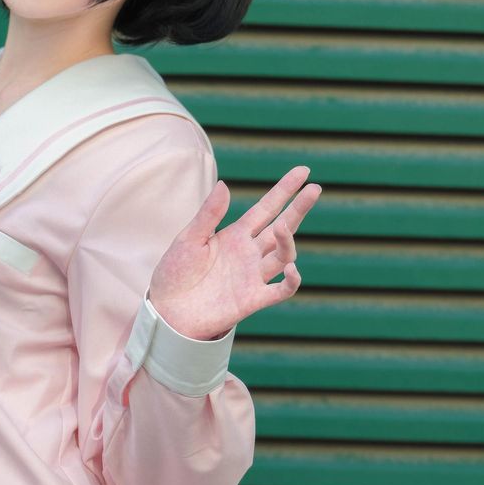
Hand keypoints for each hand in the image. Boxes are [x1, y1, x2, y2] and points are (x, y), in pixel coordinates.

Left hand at [149, 164, 321, 339]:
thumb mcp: (188, 239)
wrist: (167, 312)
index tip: (304, 172)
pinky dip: (291, 281)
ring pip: (283, 255)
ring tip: (282, 226)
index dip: (284, 191)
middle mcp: (249, 253)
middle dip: (298, 209)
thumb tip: (225, 184)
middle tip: (316, 188)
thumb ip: (209, 214)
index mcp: (235, 235)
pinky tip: (292, 268)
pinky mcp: (253, 299)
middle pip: (282, 227)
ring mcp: (253, 276)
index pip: (266, 208)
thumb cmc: (175, 274)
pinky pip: (281, 290)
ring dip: (287, 240)